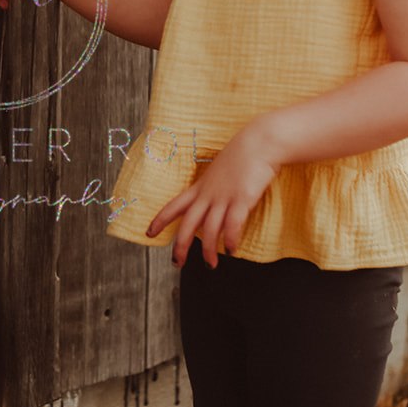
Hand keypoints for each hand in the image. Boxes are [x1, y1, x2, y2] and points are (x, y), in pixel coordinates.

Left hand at [145, 116, 282, 268]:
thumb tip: (214, 203)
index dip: (160, 220)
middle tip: (177, 263)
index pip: (174, 205)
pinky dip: (231, 240)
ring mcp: (225, 197)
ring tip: (211, 264)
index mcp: (200, 187)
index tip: (148, 233)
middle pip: (187, 224)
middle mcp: (208, 194)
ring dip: (208, 251)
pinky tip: (232, 250)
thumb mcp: (220, 171)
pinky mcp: (242, 200)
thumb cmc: (243, 155)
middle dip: (180, 246)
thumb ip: (214, 188)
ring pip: (209, 230)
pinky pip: (232, 225)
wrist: (259, 142)